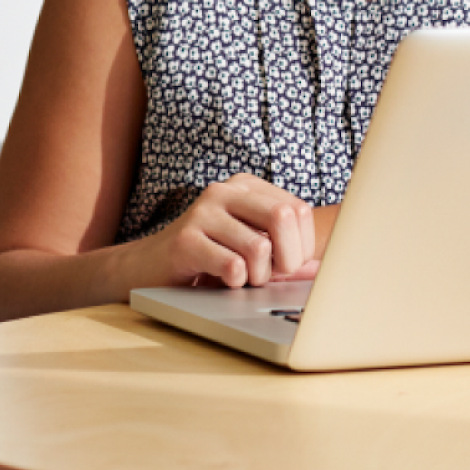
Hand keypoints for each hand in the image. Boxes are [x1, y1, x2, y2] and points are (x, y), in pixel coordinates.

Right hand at [144, 174, 319, 288]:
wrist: (148, 267)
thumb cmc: (210, 257)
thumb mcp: (250, 245)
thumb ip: (287, 251)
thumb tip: (321, 269)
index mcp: (247, 186)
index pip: (299, 209)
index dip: (303, 245)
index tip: (287, 264)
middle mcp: (225, 191)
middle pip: (284, 216)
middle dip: (288, 257)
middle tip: (273, 274)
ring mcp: (202, 212)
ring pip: (259, 247)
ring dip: (258, 276)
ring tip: (242, 278)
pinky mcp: (184, 241)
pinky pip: (232, 266)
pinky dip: (235, 282)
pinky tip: (221, 280)